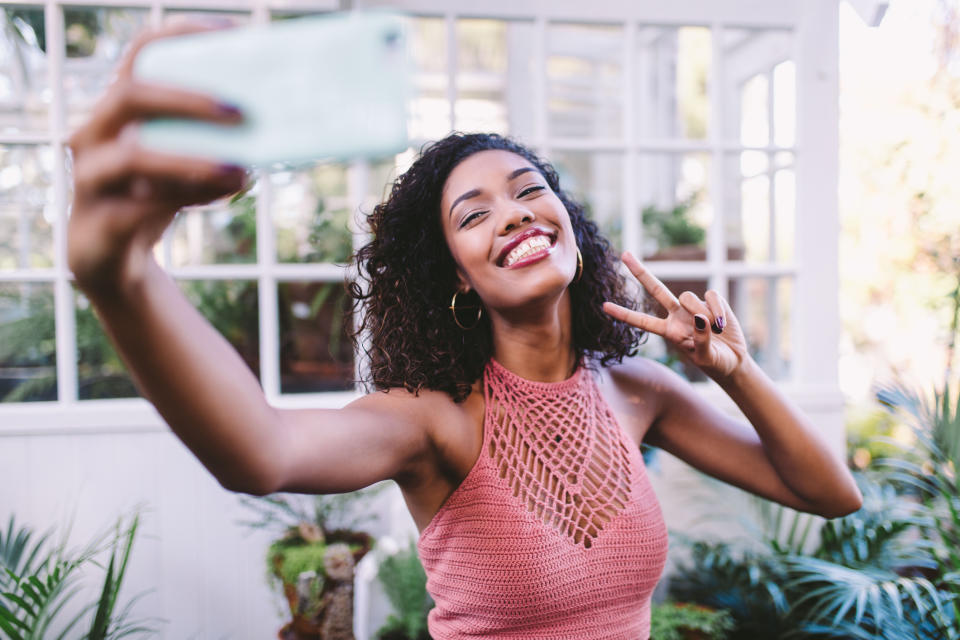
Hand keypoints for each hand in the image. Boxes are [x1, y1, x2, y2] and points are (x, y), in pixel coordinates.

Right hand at [67, 18, 245, 295]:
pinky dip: (181, 201)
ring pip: (132, 158)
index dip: (181, 34)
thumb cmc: (158, 198)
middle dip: (189, 99)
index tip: (233, 32)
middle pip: (131, 95)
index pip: (141, 53)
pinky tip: (219, 197)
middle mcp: (95, 133)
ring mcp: (89, 179)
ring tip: (241, 172)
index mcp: (120, 108)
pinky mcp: (96, 225)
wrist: (115, 263)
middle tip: (242, 112)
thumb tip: (281, 122)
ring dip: (192, 162)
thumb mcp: (189, 163)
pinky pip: (136, 209)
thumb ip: (218, 141)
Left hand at [602, 251, 750, 379]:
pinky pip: (711, 295)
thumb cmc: (714, 362)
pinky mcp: (712, 300)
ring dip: (702, 313)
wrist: (733, 360)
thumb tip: (700, 318)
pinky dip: (718, 309)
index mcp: (668, 331)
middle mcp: (677, 315)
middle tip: (624, 254)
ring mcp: (693, 306)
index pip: (642, 321)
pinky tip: (722, 324)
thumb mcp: (705, 358)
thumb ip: (701, 340)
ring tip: (715, 331)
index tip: (604, 306)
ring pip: (687, 296)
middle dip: (640, 272)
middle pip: (656, 289)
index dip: (624, 314)